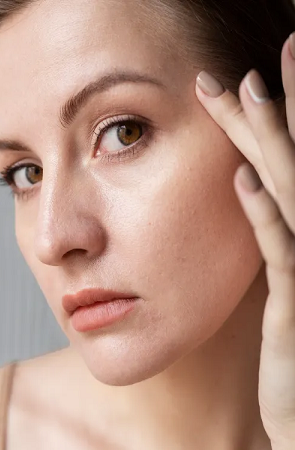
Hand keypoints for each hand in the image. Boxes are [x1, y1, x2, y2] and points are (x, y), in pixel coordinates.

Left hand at [195, 36, 294, 447]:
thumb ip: (271, 231)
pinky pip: (283, 251)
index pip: (286, 162)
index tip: (242, 77)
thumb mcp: (283, 281)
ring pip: (289, 190)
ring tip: (244, 93)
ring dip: (268, 140)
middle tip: (253, 61)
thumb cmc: (294, 352)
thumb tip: (249, 184)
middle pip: (292, 161)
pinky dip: (265, 213)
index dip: (272, 117)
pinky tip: (244, 181)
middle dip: (274, 108)